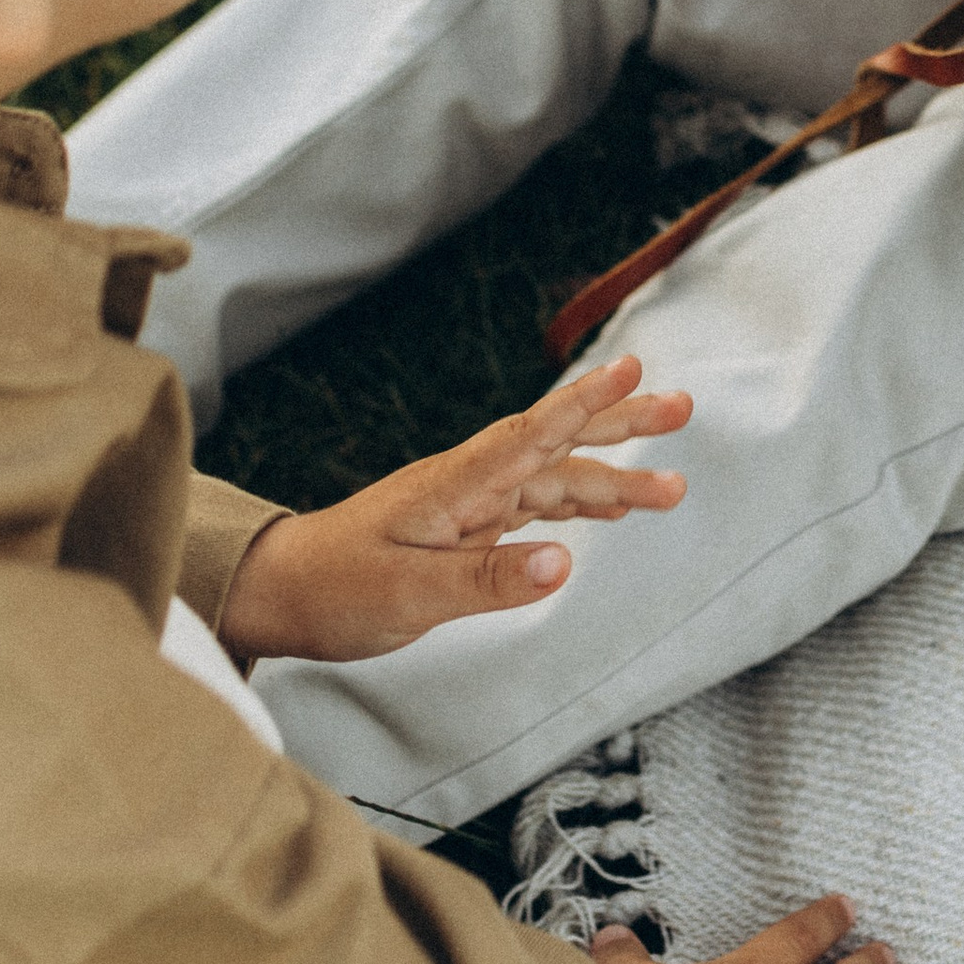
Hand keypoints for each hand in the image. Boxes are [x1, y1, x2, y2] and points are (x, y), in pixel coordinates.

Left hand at [216, 354, 695, 662]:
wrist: (281, 592)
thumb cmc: (335, 590)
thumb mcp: (409, 594)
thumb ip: (487, 579)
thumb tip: (565, 563)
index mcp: (455, 486)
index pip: (531, 434)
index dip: (584, 401)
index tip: (633, 369)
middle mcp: (470, 484)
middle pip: (556, 442)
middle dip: (620, 422)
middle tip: (682, 406)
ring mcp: (470, 503)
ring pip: (554, 477)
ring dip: (612, 477)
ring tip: (672, 485)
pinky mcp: (468, 528)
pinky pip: (536, 505)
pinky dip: (579, 502)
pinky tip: (612, 511)